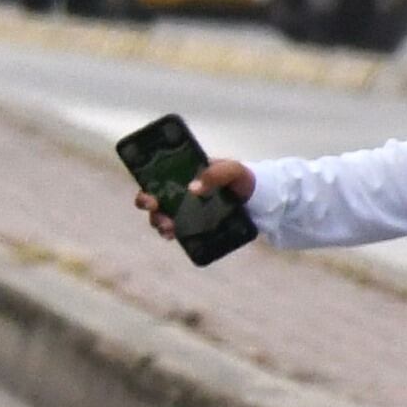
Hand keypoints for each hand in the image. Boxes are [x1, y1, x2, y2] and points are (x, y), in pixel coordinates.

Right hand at [135, 157, 252, 241]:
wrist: (259, 199)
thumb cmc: (241, 178)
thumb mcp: (232, 169)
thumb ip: (215, 174)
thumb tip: (192, 188)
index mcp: (184, 174)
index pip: (156, 178)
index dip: (146, 187)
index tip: (149, 196)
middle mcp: (179, 192)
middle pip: (154, 199)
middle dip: (147, 205)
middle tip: (154, 208)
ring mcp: (186, 210)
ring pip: (163, 217)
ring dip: (159, 222)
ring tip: (168, 227)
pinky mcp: (195, 226)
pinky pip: (178, 231)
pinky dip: (172, 234)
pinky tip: (174, 237)